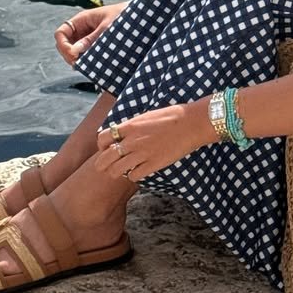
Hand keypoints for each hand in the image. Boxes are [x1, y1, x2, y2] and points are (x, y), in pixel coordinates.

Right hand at [54, 2, 128, 66]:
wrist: (141, 17)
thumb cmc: (124, 15)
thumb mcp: (108, 27)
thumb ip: (92, 39)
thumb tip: (75, 51)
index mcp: (82, 20)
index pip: (61, 33)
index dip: (63, 45)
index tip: (73, 56)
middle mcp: (82, 29)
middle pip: (65, 45)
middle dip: (69, 56)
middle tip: (79, 65)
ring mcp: (88, 38)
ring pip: (74, 52)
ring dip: (78, 60)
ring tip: (87, 67)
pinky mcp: (96, 46)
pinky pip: (86, 55)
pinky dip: (86, 62)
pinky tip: (94, 67)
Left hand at [95, 103, 211, 181]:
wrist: (191, 123)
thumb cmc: (172, 116)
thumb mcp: (147, 116)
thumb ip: (132, 126)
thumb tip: (122, 133)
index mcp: (130, 126)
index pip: (103, 138)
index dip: (102, 146)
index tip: (106, 148)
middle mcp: (132, 140)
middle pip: (105, 158)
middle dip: (103, 163)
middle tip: (107, 166)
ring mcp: (142, 153)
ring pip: (116, 170)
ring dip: (117, 172)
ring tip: (123, 170)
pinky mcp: (153, 164)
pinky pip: (133, 176)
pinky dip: (133, 175)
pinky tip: (138, 171)